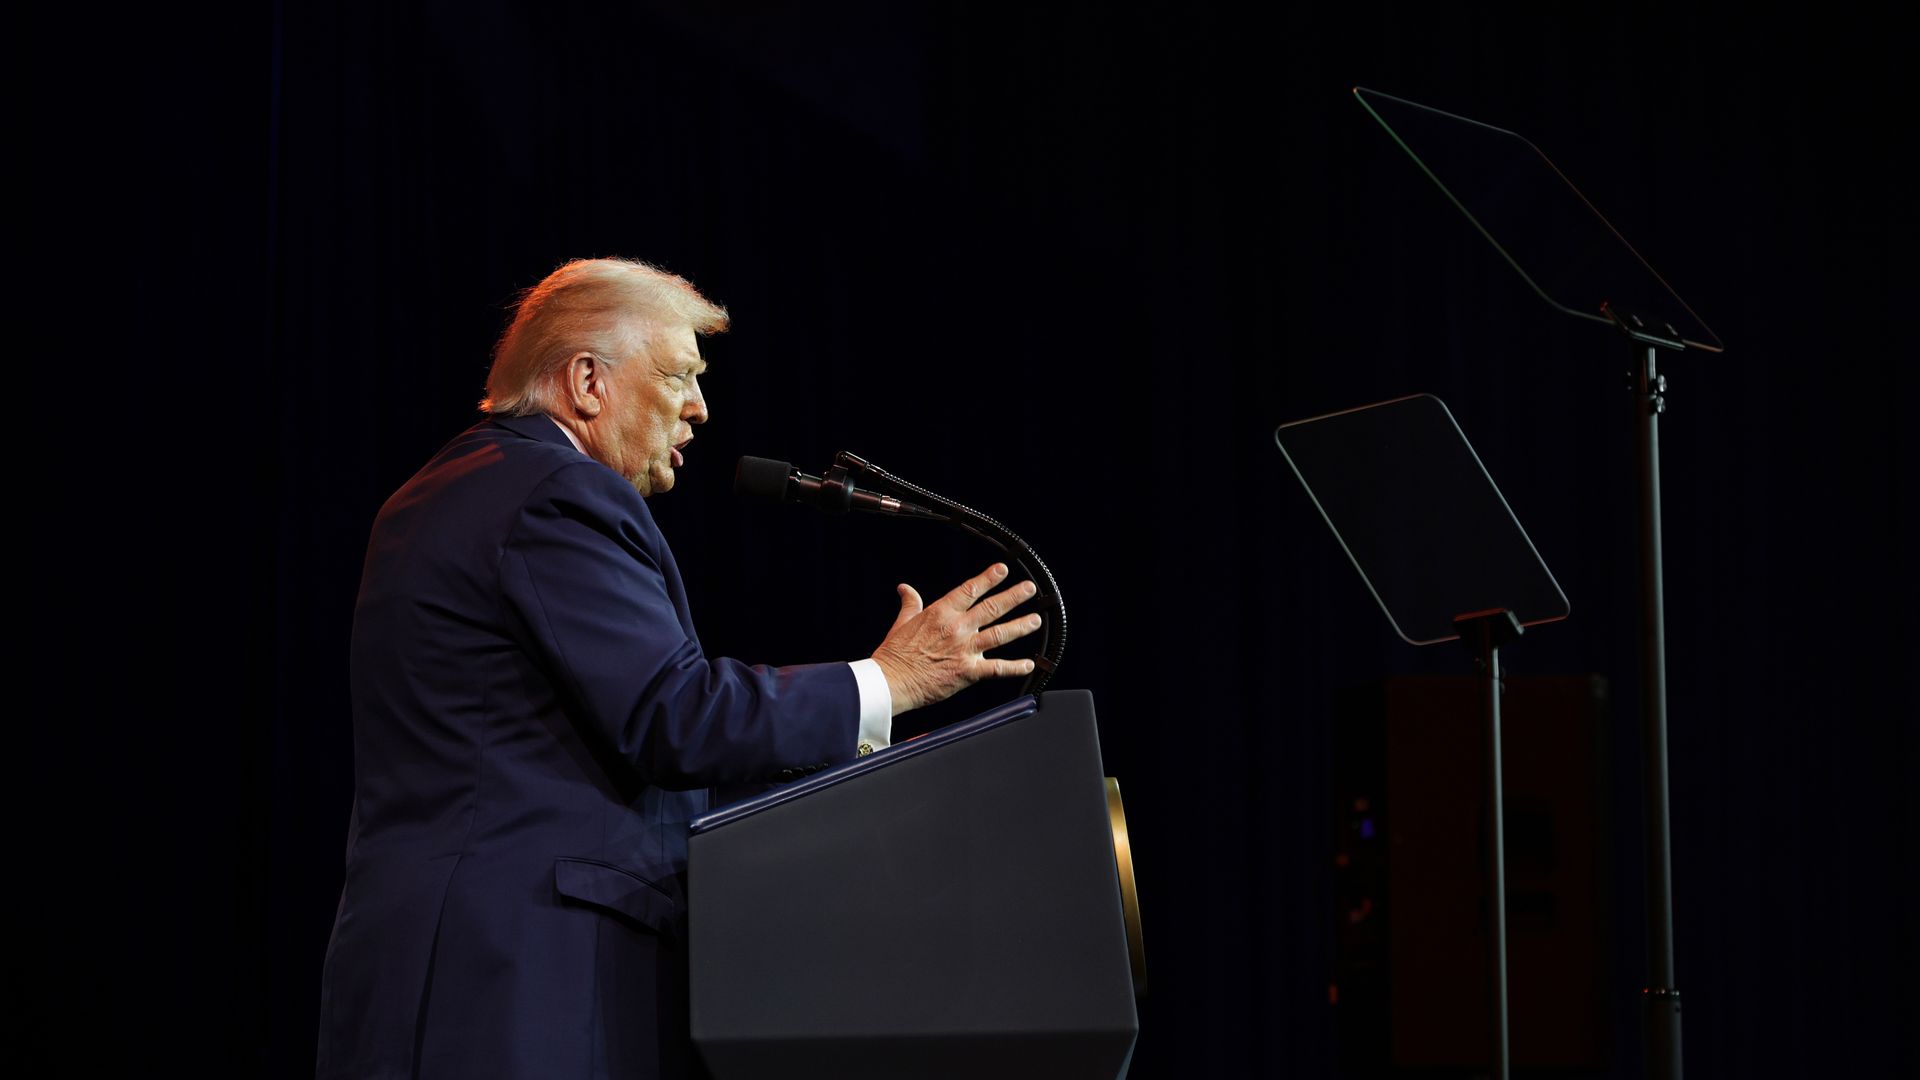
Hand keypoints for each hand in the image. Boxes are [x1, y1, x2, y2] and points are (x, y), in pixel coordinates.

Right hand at [870, 562, 1042, 713]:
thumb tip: (905, 588)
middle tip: (1029, 589)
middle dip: (1014, 596)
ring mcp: (964, 649)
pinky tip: (1028, 664)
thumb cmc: (894, 655)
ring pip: (1000, 634)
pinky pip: (997, 668)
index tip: (1002, 570)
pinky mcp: (968, 672)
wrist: (891, 681)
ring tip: (1035, 620)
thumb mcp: (902, 622)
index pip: (970, 590)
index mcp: (941, 613)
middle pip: (992, 608)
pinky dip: (1015, 667)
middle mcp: (957, 628)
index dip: (988, 578)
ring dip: (1020, 626)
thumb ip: (910, 603)